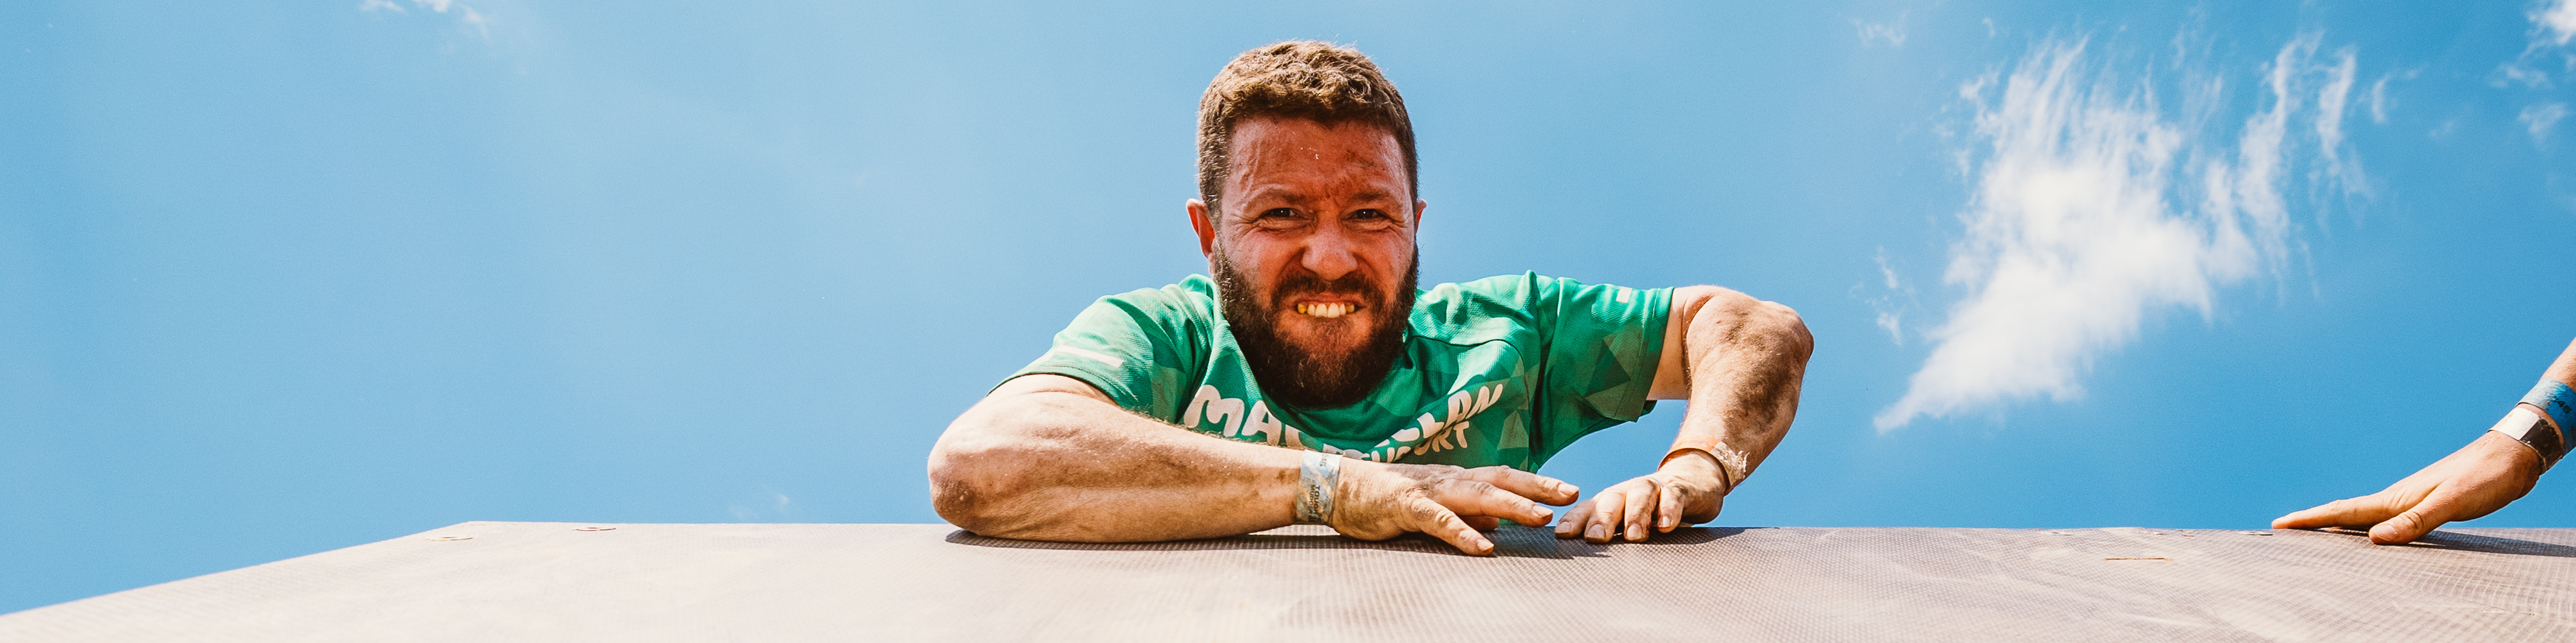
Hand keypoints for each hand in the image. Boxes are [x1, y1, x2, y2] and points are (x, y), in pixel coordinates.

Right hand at [1327, 462, 1579, 555]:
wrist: (1338, 487)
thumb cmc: (1385, 498)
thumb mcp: (1434, 505)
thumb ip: (1465, 513)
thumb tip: (1497, 524)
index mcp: (1457, 478)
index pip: (1504, 477)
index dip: (1536, 483)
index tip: (1569, 491)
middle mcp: (1449, 479)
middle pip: (1500, 479)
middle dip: (1537, 487)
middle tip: (1570, 495)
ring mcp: (1429, 491)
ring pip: (1477, 495)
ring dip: (1511, 505)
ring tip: (1540, 517)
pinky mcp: (1407, 506)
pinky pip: (1440, 520)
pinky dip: (1463, 532)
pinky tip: (1484, 546)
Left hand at [1555, 449, 1726, 542]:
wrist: (1692, 482)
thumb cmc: (1652, 512)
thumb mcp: (1628, 524)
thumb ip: (1611, 538)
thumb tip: (1585, 568)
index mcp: (1610, 502)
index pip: (1587, 508)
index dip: (1574, 520)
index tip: (1562, 535)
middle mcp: (1627, 492)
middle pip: (1610, 500)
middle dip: (1601, 518)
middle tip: (1596, 538)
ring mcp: (1653, 488)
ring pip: (1640, 495)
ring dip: (1636, 514)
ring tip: (1635, 536)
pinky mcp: (1679, 490)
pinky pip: (1673, 497)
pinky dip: (1669, 510)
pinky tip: (1666, 526)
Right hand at [2272, 429, 2544, 543]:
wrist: (2513, 456)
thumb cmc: (2485, 478)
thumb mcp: (2452, 501)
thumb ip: (2416, 521)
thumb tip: (2376, 540)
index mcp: (2396, 498)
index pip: (2344, 511)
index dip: (2310, 519)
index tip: (2279, 524)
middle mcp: (2397, 498)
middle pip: (2346, 512)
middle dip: (2313, 520)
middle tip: (2284, 528)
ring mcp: (2410, 499)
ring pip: (2363, 515)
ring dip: (2337, 523)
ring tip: (2315, 532)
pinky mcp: (2426, 503)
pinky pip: (2385, 519)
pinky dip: (2366, 526)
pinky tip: (2371, 532)